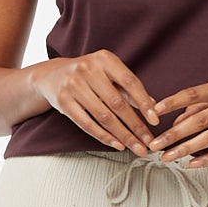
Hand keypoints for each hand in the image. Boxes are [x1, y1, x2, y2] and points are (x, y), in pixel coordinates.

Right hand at [31, 51, 162, 152]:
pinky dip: (104, 136)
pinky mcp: (63, 101)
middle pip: (117, 103)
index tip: (155, 121)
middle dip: (136, 125)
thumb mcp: (108, 74)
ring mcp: (74, 85)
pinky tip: (117, 144)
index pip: (130, 82)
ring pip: (104, 116)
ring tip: (136, 147)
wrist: (52, 75)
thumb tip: (154, 105)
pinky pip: (87, 124)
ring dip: (123, 135)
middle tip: (148, 141)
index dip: (144, 103)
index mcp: (104, 59)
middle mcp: (88, 69)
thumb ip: (128, 88)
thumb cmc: (87, 75)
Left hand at [145, 75, 207, 167]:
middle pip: (200, 120)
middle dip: (174, 134)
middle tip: (155, 145)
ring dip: (187, 149)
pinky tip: (193, 164)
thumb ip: (199, 104)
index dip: (173, 102)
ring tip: (168, 157)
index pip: (194, 94)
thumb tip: (175, 122)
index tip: (154, 112)